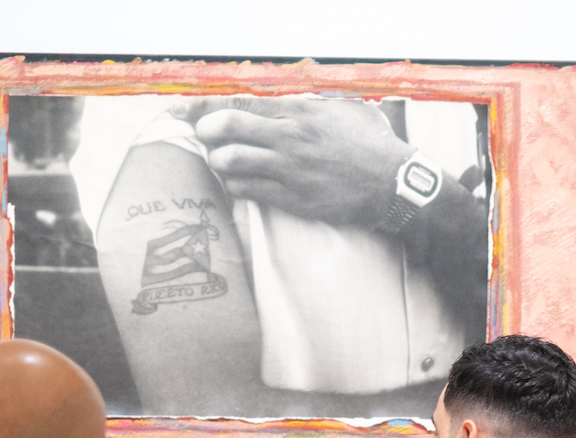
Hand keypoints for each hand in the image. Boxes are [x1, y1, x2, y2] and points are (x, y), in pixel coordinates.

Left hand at [193, 98, 409, 227]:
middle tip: (202, 137)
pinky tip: (238, 182)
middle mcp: (291, 137)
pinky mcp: (294, 198)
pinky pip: (249, 190)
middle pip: (228, 129)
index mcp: (299, 111)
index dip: (206, 107)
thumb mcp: (340, 110)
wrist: (392, 184)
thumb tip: (280, 101)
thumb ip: (307, 104)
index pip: (241, 104)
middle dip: (206, 132)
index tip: (184, 110)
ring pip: (232, 162)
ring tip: (222, 163)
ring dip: (219, 162)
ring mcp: (291, 170)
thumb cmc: (368, 144)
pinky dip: (236, 184)